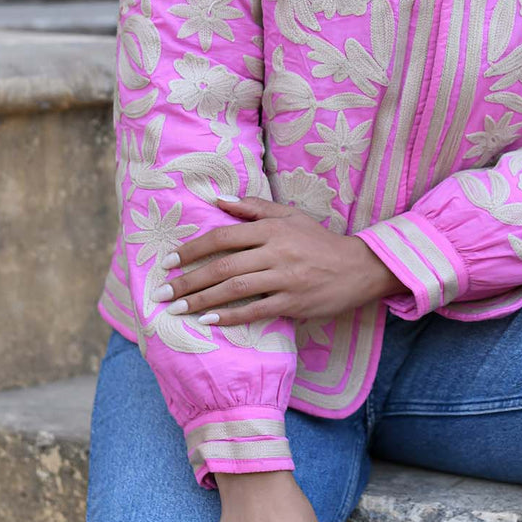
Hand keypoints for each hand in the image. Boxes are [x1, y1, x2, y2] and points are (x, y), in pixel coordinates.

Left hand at [152, 196, 407, 325]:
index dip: (194, 249)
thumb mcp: (290, 216)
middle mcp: (276, 251)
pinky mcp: (293, 302)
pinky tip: (208, 321)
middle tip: (163, 291)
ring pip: (235, 289)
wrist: (358, 268)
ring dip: (201, 300)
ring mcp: (285, 278)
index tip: (171, 261)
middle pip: (223, 266)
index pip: (224, 236)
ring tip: (177, 309)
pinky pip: (255, 310)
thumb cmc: (319, 241)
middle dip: (189, 280)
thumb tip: (219, 200)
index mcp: (272, 229)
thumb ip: (255, 208)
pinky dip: (230, 316)